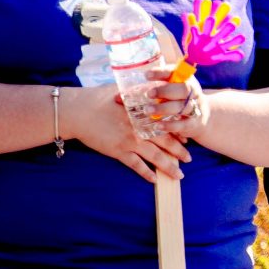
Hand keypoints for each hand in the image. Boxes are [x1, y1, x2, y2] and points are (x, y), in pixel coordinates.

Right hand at [63, 84, 192, 181]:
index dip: (179, 132)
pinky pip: (136, 165)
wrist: (79, 112)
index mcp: (144, 114)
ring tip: (179, 175)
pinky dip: (146, 173)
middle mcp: (141, 128)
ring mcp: (130, 141)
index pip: (167, 124)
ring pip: (155, 157)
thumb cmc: (99, 98)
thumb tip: (151, 88)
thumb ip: (139, 94)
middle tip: (190, 159)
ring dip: (169, 167)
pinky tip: (154, 179)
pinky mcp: (118, 151)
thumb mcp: (124, 91)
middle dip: (180, 152)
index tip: (187, 139)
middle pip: (166, 142)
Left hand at [128, 74, 210, 147]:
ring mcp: (194, 107)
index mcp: (184, 80)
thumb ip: (145, 92)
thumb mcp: (167, 92)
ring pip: (182, 106)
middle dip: (165, 91)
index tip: (146, 75)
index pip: (174, 72)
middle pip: (182, 89)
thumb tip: (116, 97)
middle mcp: (192, 92)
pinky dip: (170, 125)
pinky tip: (158, 125)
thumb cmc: (176, 101)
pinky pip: (183, 124)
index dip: (161, 72)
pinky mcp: (193, 123)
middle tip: (148, 94)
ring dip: (164, 108)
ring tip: (147, 111)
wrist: (202, 117)